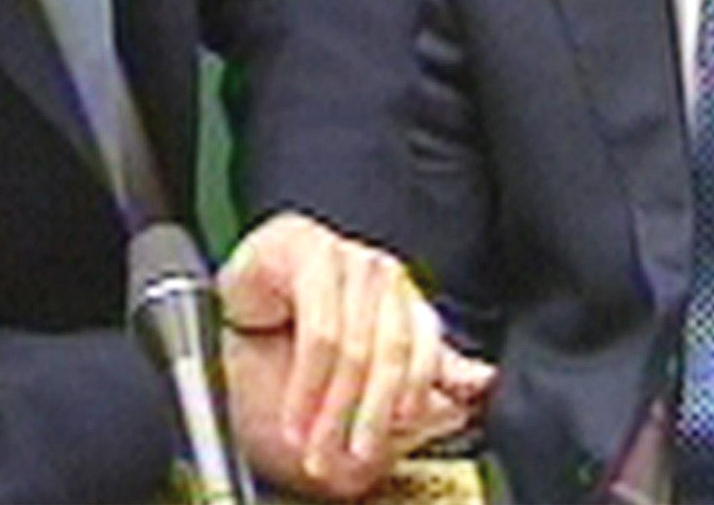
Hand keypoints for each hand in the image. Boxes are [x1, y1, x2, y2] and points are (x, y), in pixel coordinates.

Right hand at [217, 212, 492, 497]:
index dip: (406, 406)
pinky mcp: (310, 252)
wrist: (233, 311)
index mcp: (405, 302)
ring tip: (312, 446)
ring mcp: (349, 259)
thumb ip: (419, 384)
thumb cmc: (289, 346)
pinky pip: (320, 331)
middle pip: (393, 353)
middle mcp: (383, 276)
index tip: (378, 452)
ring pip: (356, 348)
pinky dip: (306, 385)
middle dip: (366, 419)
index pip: (428, 353)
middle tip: (340, 460)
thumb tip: (480, 384)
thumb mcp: (359, 382)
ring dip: (331, 411)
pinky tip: (295, 415)